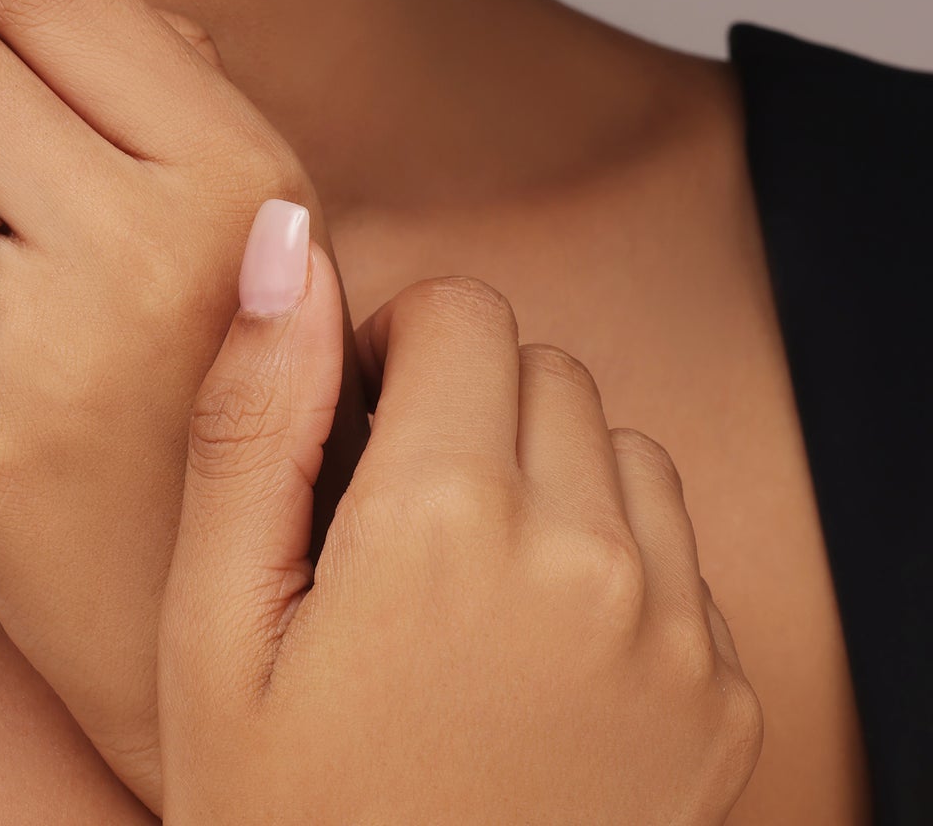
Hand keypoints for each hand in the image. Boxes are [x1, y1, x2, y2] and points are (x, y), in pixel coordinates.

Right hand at [160, 222, 763, 825]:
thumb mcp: (215, 631)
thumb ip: (252, 417)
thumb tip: (285, 240)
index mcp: (443, 518)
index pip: (460, 310)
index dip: (389, 352)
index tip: (351, 437)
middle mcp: (584, 554)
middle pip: (541, 367)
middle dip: (467, 411)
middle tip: (394, 529)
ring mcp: (671, 631)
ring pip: (617, 447)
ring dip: (548, 478)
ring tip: (465, 593)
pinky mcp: (722, 697)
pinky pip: (677, 553)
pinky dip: (614, 567)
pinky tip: (534, 661)